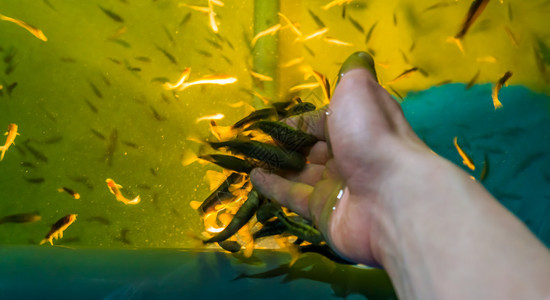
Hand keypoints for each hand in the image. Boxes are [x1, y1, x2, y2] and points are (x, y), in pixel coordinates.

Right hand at [251, 52, 429, 265]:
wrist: (390, 196)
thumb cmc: (371, 137)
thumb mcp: (359, 90)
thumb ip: (352, 74)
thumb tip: (356, 60)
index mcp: (359, 125)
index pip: (323, 121)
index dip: (300, 121)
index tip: (273, 123)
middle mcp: (350, 155)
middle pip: (312, 148)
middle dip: (286, 145)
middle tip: (257, 142)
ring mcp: (336, 186)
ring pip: (300, 173)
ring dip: (276, 164)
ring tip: (250, 158)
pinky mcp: (324, 212)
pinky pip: (293, 196)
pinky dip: (273, 187)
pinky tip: (253, 176)